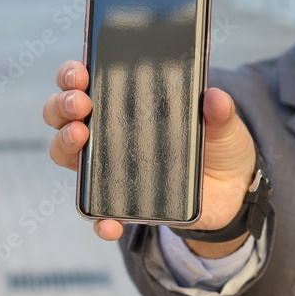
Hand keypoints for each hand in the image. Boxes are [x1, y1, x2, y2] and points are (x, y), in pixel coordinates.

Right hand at [43, 60, 256, 257]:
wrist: (232, 191)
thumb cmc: (219, 145)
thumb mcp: (224, 125)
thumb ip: (220, 112)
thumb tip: (214, 97)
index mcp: (127, 102)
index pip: (86, 80)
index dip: (73, 73)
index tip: (82, 72)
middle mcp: (107, 130)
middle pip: (63, 113)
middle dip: (63, 103)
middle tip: (81, 103)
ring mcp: (108, 165)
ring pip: (65, 153)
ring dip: (64, 143)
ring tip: (80, 136)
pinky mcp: (118, 200)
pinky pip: (96, 211)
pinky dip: (96, 218)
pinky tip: (108, 222)